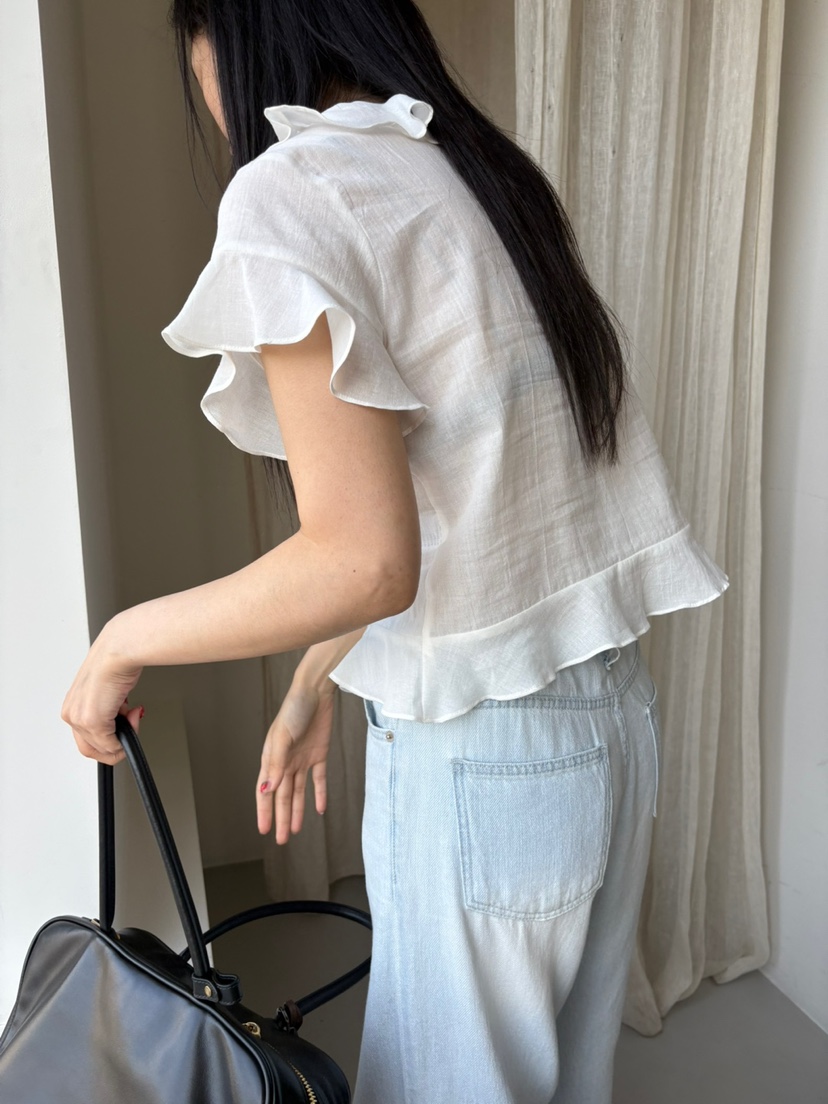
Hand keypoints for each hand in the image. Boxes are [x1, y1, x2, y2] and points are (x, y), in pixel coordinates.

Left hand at [61, 623, 143, 763]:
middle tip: (130, 728)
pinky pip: (111, 745)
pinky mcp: (93, 722)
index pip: (85, 737)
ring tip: (133, 714)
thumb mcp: (107, 688)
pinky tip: (134, 712)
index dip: (108, 737)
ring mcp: (81, 719)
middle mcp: (73, 713)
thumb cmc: (114, 660)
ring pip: (103, 748)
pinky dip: (128, 734)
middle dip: (115, 743)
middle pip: (91, 748)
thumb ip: (107, 707)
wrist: (118, 650)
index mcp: (73, 705)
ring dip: (124, 736)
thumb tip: (119, 719)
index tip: (123, 727)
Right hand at [256, 676, 336, 843]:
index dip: (264, 811)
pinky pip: (318, 779)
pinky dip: (319, 794)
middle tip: (281, 840)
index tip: (264, 830)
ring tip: (295, 830)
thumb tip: (268, 789)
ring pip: (298, 792)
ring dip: (297, 811)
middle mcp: (285, 762)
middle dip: (281, 818)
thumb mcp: (282, 737)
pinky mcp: (319, 754)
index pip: (266, 791)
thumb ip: (276, 764)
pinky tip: (319, 809)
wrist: (316, 691)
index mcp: (271, 758)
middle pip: (283, 796)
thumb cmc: (294, 709)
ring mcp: (302, 759)